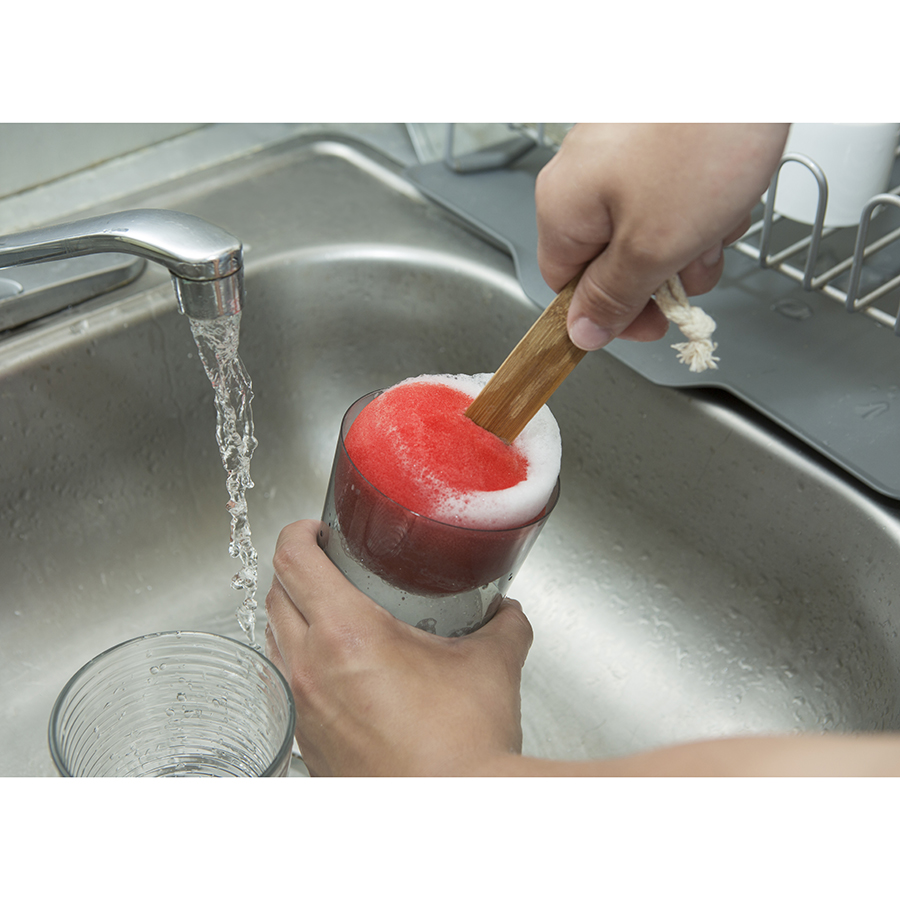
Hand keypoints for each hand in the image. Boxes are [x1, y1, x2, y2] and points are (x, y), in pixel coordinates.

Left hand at [264, 519, 533, 775]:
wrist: (454, 808)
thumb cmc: (463, 745)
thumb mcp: (492, 665)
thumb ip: (503, 625)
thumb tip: (507, 612)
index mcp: (346, 633)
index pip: (293, 559)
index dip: (299, 532)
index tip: (316, 529)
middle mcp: (311, 670)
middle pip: (276, 595)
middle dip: (296, 569)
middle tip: (329, 564)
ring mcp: (304, 710)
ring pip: (276, 642)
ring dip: (295, 616)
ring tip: (332, 613)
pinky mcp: (308, 744)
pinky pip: (291, 687)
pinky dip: (305, 665)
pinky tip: (343, 673)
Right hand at [535, 123, 788, 349]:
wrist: (747, 61)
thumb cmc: (699, 139)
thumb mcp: (652, 246)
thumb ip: (613, 298)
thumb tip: (582, 333)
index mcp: (563, 208)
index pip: (567, 288)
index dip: (611, 315)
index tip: (653, 324)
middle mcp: (582, 179)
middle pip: (614, 261)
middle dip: (663, 273)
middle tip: (696, 264)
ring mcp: (619, 155)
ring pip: (650, 230)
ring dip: (693, 239)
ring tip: (719, 215)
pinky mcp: (656, 139)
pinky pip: (672, 195)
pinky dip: (703, 202)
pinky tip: (727, 188)